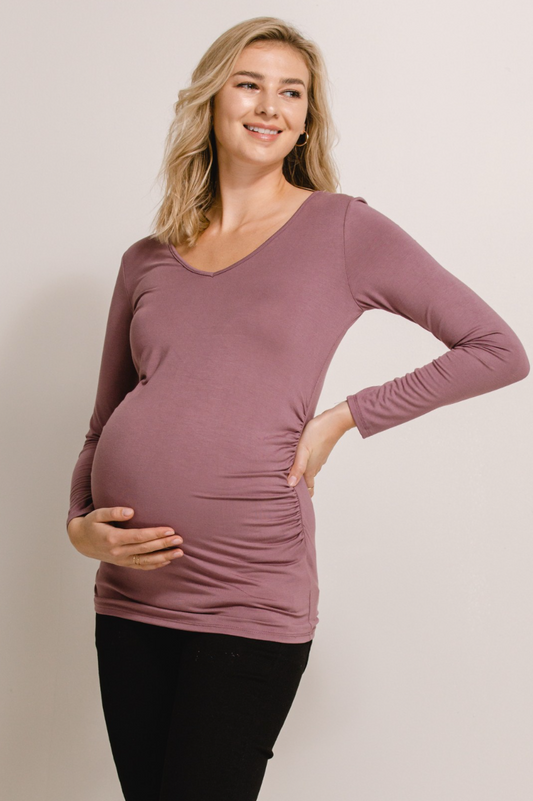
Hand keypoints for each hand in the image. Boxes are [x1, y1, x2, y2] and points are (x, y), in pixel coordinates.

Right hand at [67, 507, 184, 570]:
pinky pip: (141, 566)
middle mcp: (118, 552)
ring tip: (180, 552)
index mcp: (113, 538)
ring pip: (146, 561)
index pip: (139, 537)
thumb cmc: (92, 524)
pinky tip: (167, 560)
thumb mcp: (98, 514)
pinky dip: (155, 565)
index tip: (170, 530)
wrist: (81, 541)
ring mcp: (121, 560)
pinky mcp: (124, 563)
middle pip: (145, 549)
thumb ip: (114, 512)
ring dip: (164, 557)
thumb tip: (130, 512)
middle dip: (164, 544)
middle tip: (180, 539)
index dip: (155, 534)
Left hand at [287, 401, 355, 496]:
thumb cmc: (317, 434)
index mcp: (310, 469)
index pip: (308, 489)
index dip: (301, 496)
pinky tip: (297, 462)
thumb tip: (291, 485)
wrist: (333, 421)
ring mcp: (318, 459)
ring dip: (301, 477)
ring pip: (309, 472)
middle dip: (300, 488)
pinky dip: (304, 467)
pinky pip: (311, 463)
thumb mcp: (303, 450)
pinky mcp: (319, 451)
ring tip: (289, 478)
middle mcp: (315, 466)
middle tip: (288, 492)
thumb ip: (297, 467)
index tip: (293, 500)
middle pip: (308, 483)